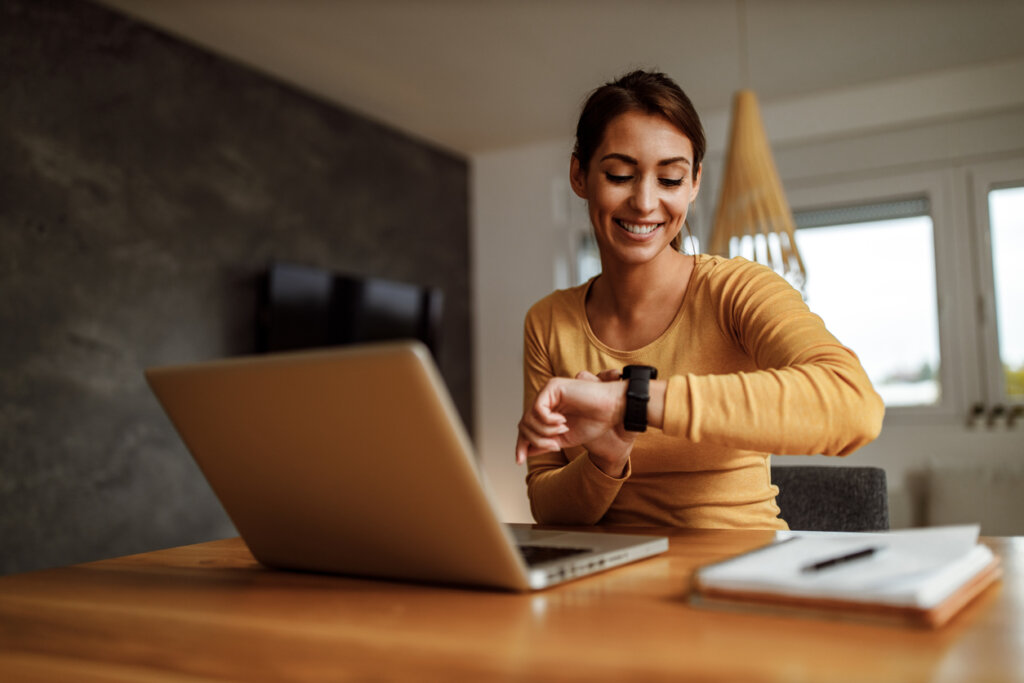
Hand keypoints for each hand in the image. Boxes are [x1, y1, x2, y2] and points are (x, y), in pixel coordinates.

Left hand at [515, 369, 634, 475]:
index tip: (519, 461)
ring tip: (562, 431)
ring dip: (544, 431)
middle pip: (524, 424)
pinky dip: (548, 421)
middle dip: (535, 439)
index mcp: (549, 411)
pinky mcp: (552, 386)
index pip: (527, 427)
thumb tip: (526, 451)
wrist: (613, 410)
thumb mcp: (565, 438)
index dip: (521, 444)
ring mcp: (548, 392)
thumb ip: (546, 443)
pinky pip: (538, 409)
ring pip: (529, 418)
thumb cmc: (595, 422)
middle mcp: (546, 399)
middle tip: (554, 445)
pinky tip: (563, 422)